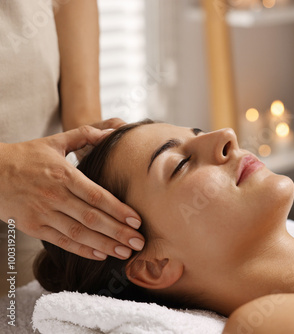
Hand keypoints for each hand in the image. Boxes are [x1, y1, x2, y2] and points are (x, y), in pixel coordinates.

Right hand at [0, 125, 143, 259]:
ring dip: (104, 245)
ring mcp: (43, 213)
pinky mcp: (33, 227)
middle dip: (118, 232)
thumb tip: (112, 133)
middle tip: (139, 242)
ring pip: (79, 233)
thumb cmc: (26, 156)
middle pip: (92, 218)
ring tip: (125, 252)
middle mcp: (55, 196)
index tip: (137, 220)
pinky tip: (101, 255)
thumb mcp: (55, 142)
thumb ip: (85, 135)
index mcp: (64, 175)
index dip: (118, 210)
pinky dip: (82, 250)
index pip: (97, 196)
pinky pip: (62, 242)